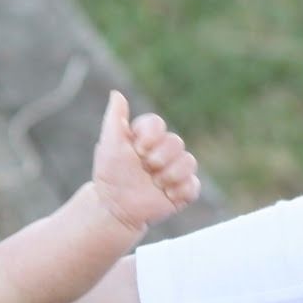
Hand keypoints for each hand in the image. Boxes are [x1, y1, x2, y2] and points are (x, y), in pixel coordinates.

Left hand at [91, 91, 199, 230]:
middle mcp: (162, 152)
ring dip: (169, 174)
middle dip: (159, 157)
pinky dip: (179, 190)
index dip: (150, 135)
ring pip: (189, 161)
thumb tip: (117, 94)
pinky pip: (194, 185)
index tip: (138, 148)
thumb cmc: (110, 175)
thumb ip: (114, 119)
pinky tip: (165, 194)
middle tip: (145, 168)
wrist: (114, 208)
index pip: (157, 123)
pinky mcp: (183, 191)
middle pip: (176, 141)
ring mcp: (174, 171)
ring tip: (154, 183)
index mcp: (145, 138)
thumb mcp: (109, 145)